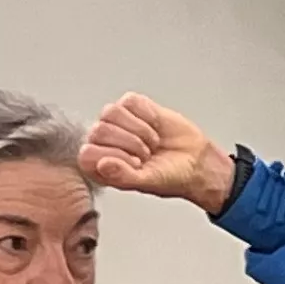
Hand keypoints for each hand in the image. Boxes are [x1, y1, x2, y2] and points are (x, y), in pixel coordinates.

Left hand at [79, 94, 235, 211]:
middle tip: (147, 154)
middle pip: (99, 130)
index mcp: (100, 165)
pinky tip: (156, 126)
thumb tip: (103, 165)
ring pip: (111, 112)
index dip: (114, 157)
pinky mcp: (133, 106)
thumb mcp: (149, 182)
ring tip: (152, 142)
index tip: (136, 165)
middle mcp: (104, 142)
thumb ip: (123, 176)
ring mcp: (117, 122)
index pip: (87, 154)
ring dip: (140, 130)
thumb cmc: (172, 176)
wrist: (197, 161)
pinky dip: (148, 115)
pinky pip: (130, 101)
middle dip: (131, 144)